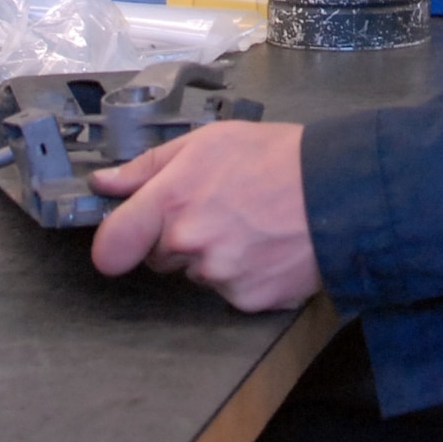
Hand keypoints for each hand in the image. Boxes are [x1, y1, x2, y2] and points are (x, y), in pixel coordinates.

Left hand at [89, 122, 321, 312]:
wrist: (338, 189)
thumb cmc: (274, 156)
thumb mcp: (207, 142)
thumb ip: (148, 166)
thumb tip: (104, 183)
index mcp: (172, 200)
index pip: (112, 244)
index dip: (113, 243)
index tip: (121, 239)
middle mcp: (190, 244)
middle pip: (159, 255)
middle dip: (178, 237)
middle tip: (216, 208)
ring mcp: (219, 276)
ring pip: (197, 272)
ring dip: (213, 255)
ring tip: (249, 222)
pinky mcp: (247, 300)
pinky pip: (229, 291)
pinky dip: (243, 274)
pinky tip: (265, 245)